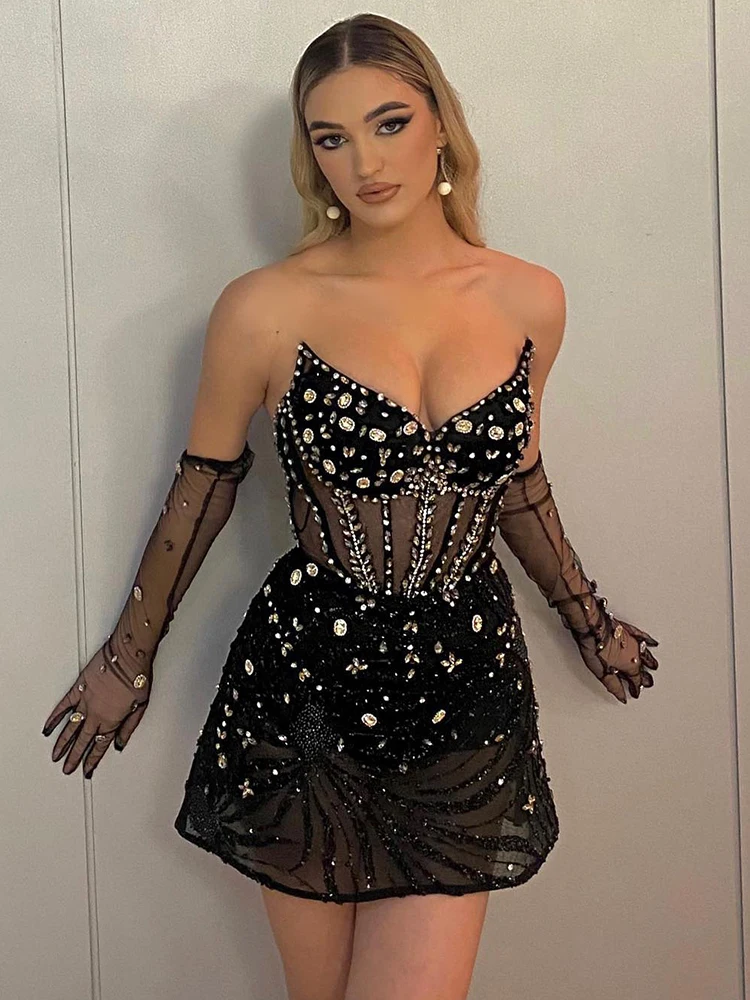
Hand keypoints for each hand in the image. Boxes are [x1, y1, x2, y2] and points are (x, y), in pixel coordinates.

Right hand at [42, 640, 151, 777]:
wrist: (128, 656)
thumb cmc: (137, 677)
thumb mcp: (140, 707)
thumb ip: (128, 728)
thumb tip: (120, 743)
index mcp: (112, 721)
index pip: (100, 746)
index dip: (92, 760)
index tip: (87, 769)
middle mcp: (96, 714)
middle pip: (83, 741)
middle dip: (74, 757)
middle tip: (67, 769)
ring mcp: (85, 702)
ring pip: (70, 728)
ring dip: (62, 744)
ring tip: (55, 756)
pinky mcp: (78, 689)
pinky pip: (63, 707)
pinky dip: (54, 718)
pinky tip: (48, 728)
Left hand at [571, 601, 659, 703]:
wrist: (590, 625)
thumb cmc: (594, 646)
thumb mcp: (601, 672)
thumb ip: (614, 685)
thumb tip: (622, 696)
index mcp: (629, 665)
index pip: (635, 680)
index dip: (636, 688)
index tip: (636, 693)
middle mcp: (634, 653)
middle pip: (642, 667)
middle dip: (645, 676)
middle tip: (648, 683)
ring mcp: (632, 640)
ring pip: (645, 653)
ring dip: (650, 661)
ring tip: (654, 665)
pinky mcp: (627, 629)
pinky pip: (642, 635)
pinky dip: (648, 640)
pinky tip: (653, 642)